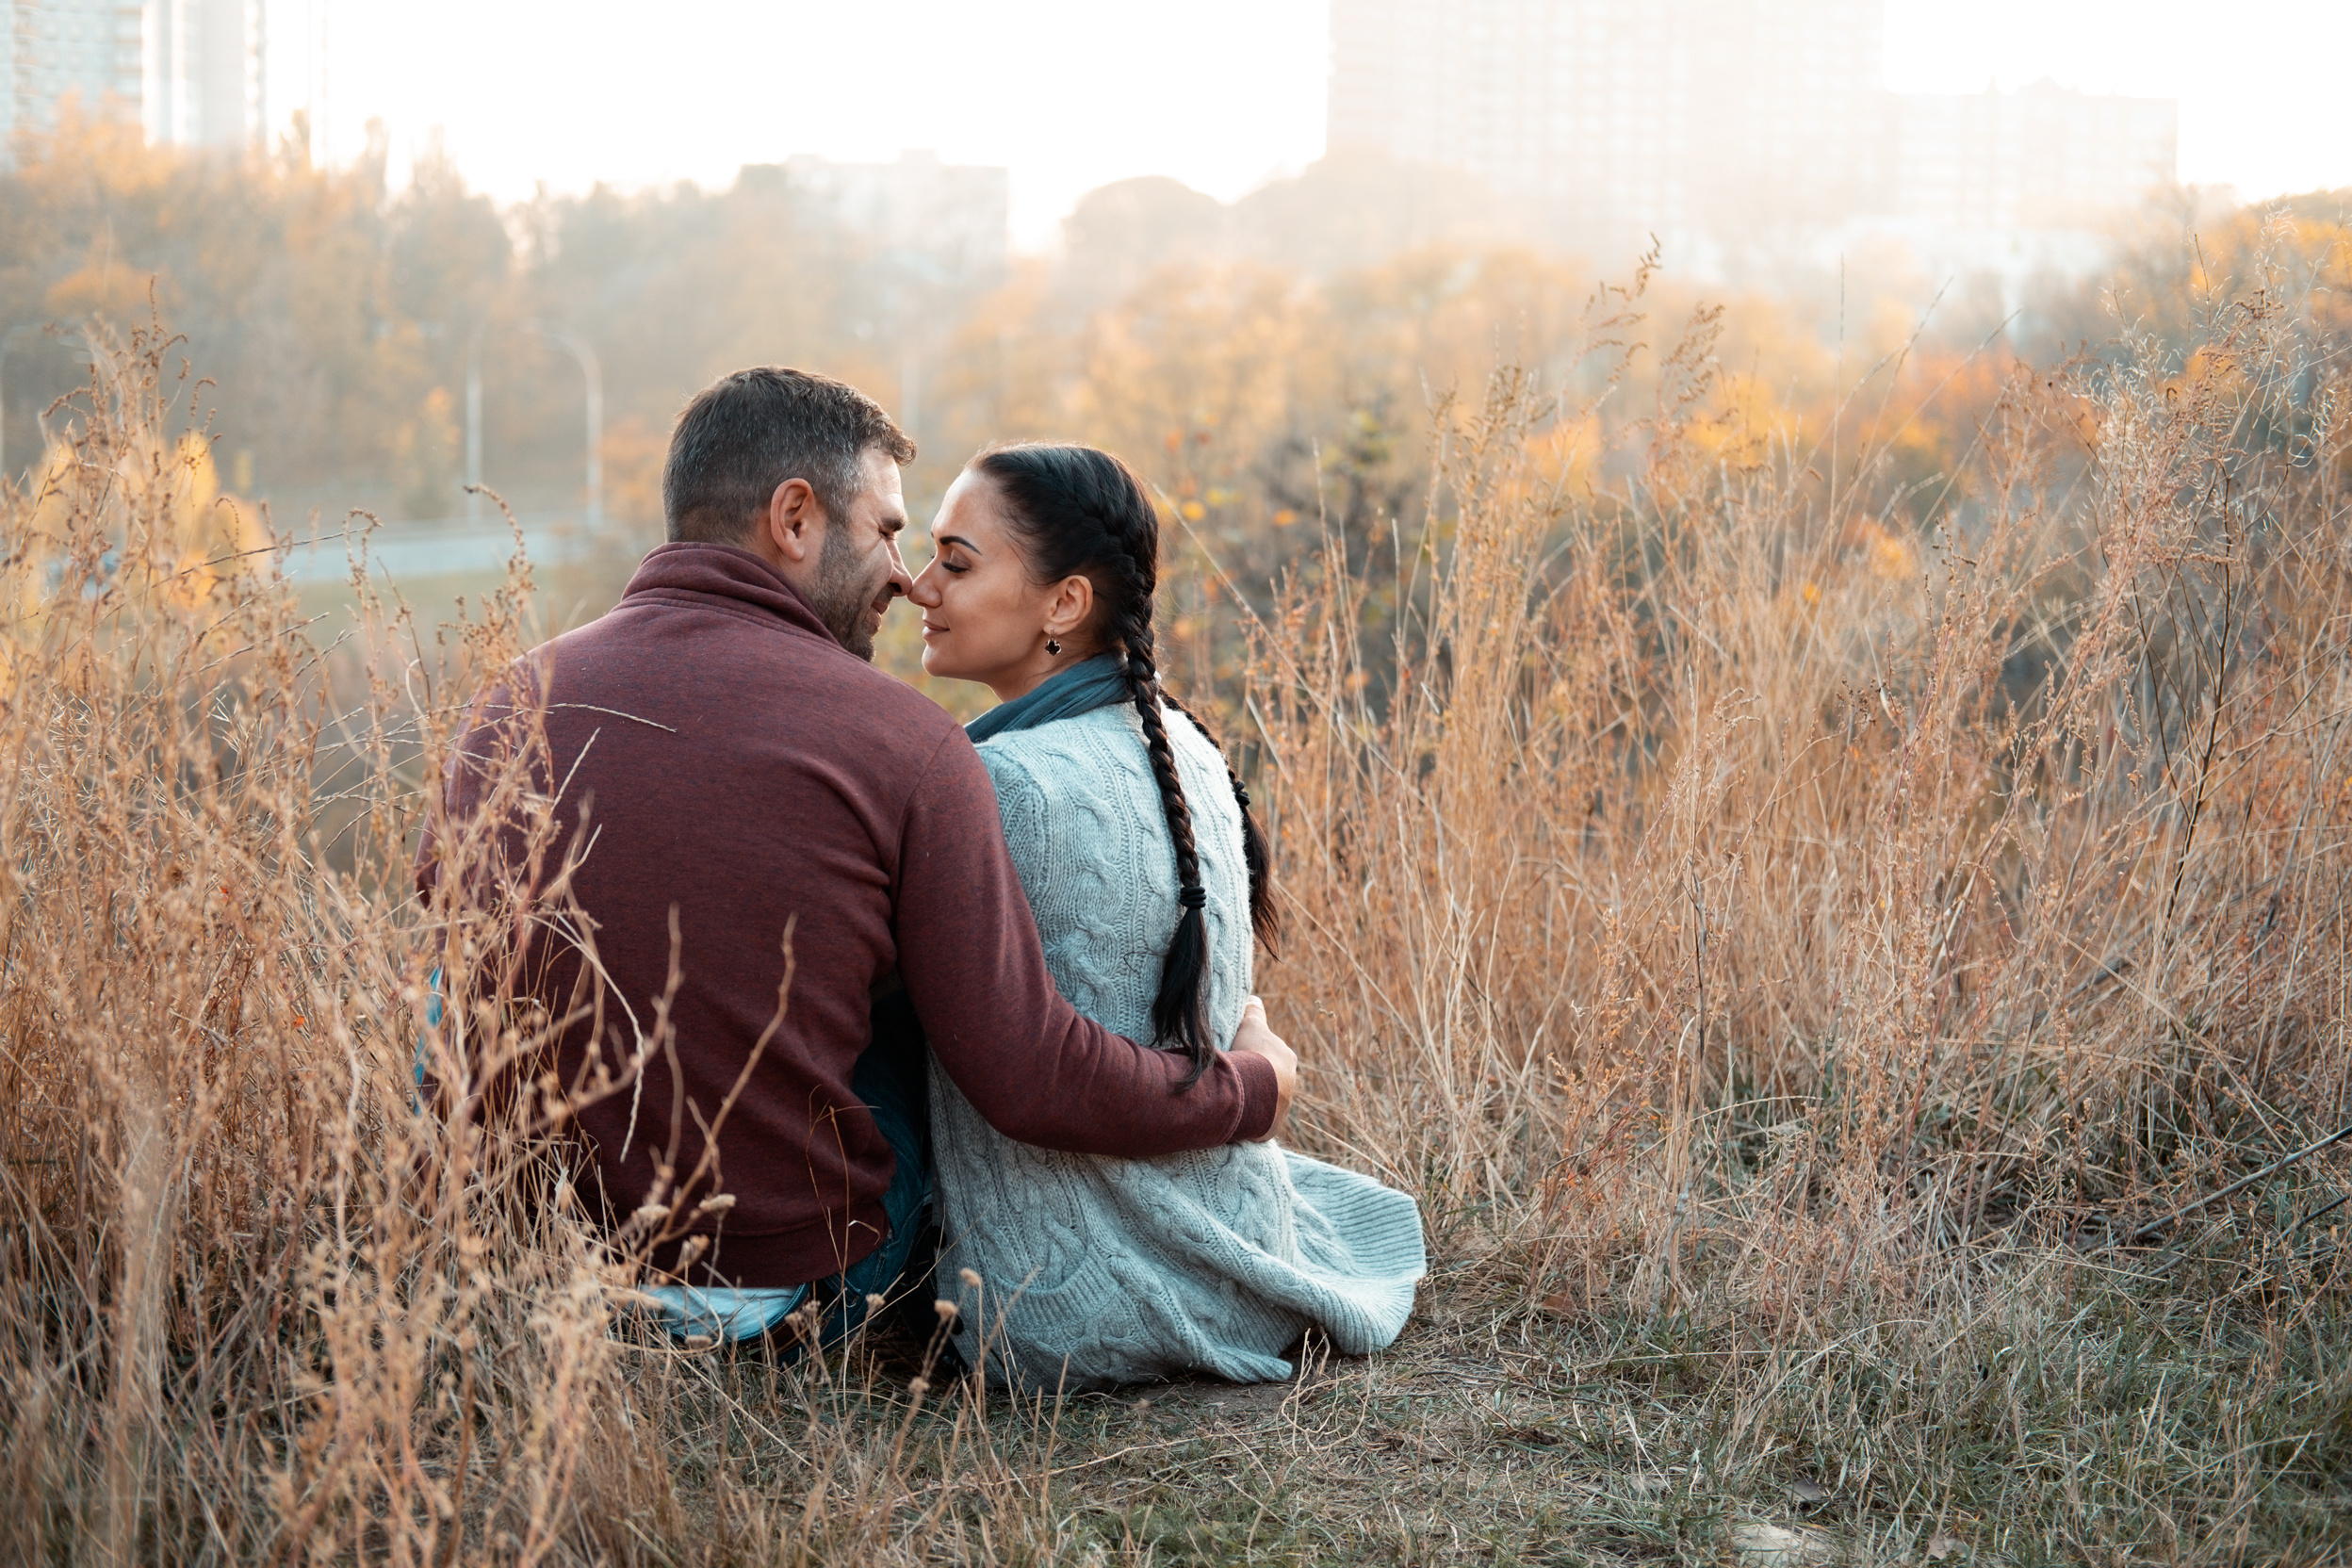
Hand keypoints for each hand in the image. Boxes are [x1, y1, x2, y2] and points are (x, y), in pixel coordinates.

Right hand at [1229, 995, 1295, 1139]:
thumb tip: (1254, 999)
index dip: (1253, 1053)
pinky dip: (1246, 1118)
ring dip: (1249, 1098)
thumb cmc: (1251, 1054)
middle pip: (1268, 1078)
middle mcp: (1290, 1082)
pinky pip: (1257, 1121)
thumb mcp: (1251, 1025)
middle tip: (1230, 1076)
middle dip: (1253, 1077)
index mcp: (1287, 1057)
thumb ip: (1253, 1011)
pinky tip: (1230, 1114)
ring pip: (1263, 1100)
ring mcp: (1282, 1107)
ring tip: (1227, 1096)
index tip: (1239, 1056)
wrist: (1252, 1091)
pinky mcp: (1271, 1127)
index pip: (1270, 1053)